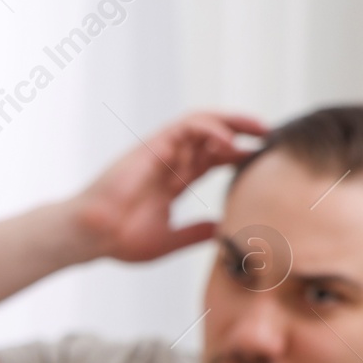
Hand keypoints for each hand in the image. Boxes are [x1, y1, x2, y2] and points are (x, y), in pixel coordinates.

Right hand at [70, 111, 266, 262]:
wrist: (91, 235)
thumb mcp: (168, 240)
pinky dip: (210, 127)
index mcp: (169, 183)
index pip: (209, 159)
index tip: (261, 158)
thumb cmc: (118, 240)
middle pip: (210, 137)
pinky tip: (229, 139)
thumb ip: (195, 233)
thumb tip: (223, 231)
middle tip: (270, 136)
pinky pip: (186, 126)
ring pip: (202, 124)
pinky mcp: (151, 147)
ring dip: (232, 122)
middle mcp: (166, 163)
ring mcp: (159, 153)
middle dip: (242, 132)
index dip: (236, 155)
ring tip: (259, 129)